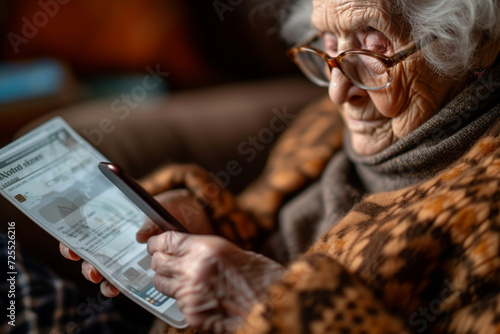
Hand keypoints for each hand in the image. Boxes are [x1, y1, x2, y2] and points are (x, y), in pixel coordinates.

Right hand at [59, 189, 211, 296]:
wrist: (204, 218)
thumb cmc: (179, 207)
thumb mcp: (166, 204)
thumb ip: (152, 217)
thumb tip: (140, 236)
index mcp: (120, 220)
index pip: (89, 229)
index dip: (75, 239)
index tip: (71, 246)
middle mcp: (122, 241)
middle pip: (94, 255)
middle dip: (87, 264)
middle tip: (92, 268)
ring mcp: (133, 257)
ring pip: (108, 272)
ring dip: (103, 280)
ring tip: (105, 282)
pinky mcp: (148, 270)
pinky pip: (131, 282)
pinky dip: (123, 287)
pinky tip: (120, 289)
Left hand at [147, 231, 284, 332]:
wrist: (274, 309)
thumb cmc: (264, 280)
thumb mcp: (235, 253)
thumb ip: (206, 250)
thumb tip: (186, 249)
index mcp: (207, 248)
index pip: (167, 240)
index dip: (157, 241)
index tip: (155, 242)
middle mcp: (195, 270)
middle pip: (158, 261)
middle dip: (158, 259)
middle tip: (163, 258)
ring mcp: (191, 294)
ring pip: (161, 283)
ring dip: (166, 278)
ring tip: (179, 278)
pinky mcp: (192, 314)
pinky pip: (177, 302)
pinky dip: (182, 298)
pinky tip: (197, 296)